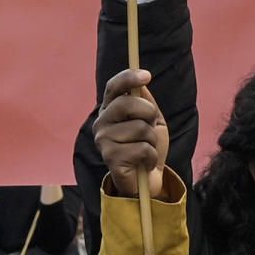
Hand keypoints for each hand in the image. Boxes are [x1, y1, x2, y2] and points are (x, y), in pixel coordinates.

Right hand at [94, 68, 169, 195]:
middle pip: (127, 104)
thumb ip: (145, 101)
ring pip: (140, 128)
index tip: (146, 75)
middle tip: (152, 126)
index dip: (128, 78)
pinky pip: (142, 148)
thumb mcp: (151, 120)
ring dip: (152, 139)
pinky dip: (151, 156)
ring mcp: (103, 140)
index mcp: (110, 110)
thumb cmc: (147, 146)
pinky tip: (144, 162)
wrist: (147, 179)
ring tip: (146, 148)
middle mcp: (101, 123)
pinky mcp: (110, 158)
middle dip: (149, 113)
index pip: (113, 87)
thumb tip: (141, 82)